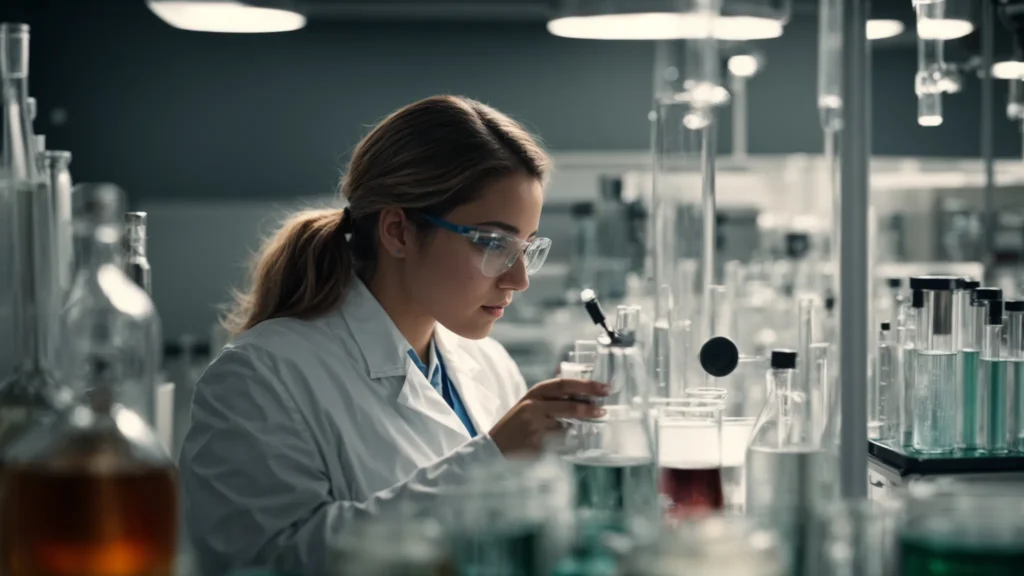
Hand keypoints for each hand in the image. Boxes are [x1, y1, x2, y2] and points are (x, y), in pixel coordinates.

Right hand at [488, 378, 608, 455]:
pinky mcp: (538, 445)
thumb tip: (580, 383)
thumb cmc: (518, 421)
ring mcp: (536, 427)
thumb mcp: (531, 401)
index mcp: (535, 393)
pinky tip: (560, 441)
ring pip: (568, 427)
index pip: (564, 384)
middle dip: (590, 408)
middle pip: (569, 406)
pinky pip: (560, 442)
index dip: (587, 385)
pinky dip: (565, 441)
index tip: (605, 388)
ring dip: (577, 428)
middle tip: (604, 410)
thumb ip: (553, 394)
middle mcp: (534, 407)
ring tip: (579, 427)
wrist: (495, 445)